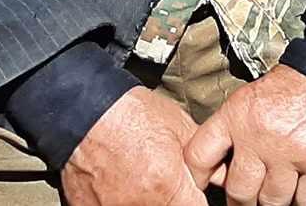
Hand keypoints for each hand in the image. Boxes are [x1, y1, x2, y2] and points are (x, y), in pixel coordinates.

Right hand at [61, 87, 206, 205]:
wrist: (84, 110)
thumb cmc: (129, 114)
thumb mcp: (180, 127)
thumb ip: (204, 158)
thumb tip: (221, 176)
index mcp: (166, 188)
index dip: (197, 200)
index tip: (194, 192)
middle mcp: (140, 205)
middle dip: (172, 198)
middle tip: (163, 179)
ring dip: (146, 199)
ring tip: (141, 179)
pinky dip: (120, 199)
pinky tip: (121, 183)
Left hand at [184, 65, 305, 205]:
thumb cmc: (293, 87)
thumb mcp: (249, 98)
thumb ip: (231, 129)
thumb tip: (219, 164)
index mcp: (237, 118)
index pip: (200, 157)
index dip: (199, 177)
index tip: (204, 184)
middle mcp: (261, 137)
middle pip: (239, 190)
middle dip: (242, 200)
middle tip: (246, 199)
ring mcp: (290, 153)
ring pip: (272, 200)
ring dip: (273, 201)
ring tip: (275, 195)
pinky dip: (303, 202)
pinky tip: (300, 195)